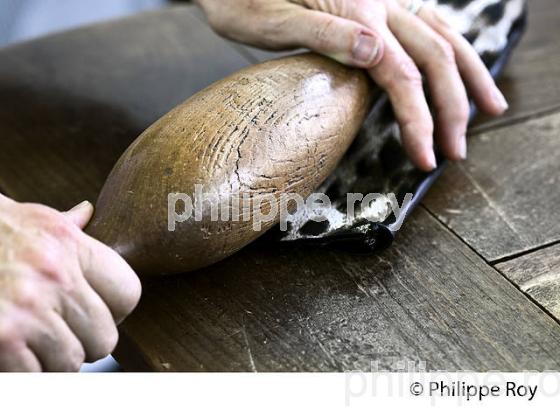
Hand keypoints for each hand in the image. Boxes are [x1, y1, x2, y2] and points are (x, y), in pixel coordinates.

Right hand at [0, 194, 140, 370]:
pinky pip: (36, 377)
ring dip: (53, 359)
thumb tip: (87, 213)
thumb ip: (67, 226)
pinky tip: (11, 348)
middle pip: (105, 337)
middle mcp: (54, 275)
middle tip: (60, 330)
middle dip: (84, 341)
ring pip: (72, 362)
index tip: (99, 311)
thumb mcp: (29, 219)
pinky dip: (24, 371)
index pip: (129, 293)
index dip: (116, 309)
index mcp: (69, 245)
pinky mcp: (1, 337)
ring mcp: (27, 309)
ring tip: (31, 337)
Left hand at [196, 0, 508, 170]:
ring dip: (469, 75)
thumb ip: (325, 35)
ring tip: (492, 108)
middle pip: (435, 56)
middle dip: (452, 108)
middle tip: (457, 151)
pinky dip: (451, 51)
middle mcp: (380, 1)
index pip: (402, 74)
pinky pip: (428, 25)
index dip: (420, 119)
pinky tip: (460, 68)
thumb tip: (377, 53)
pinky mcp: (378, 3)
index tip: (426, 159)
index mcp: (357, 11)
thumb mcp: (272, 19)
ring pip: (443, 36)